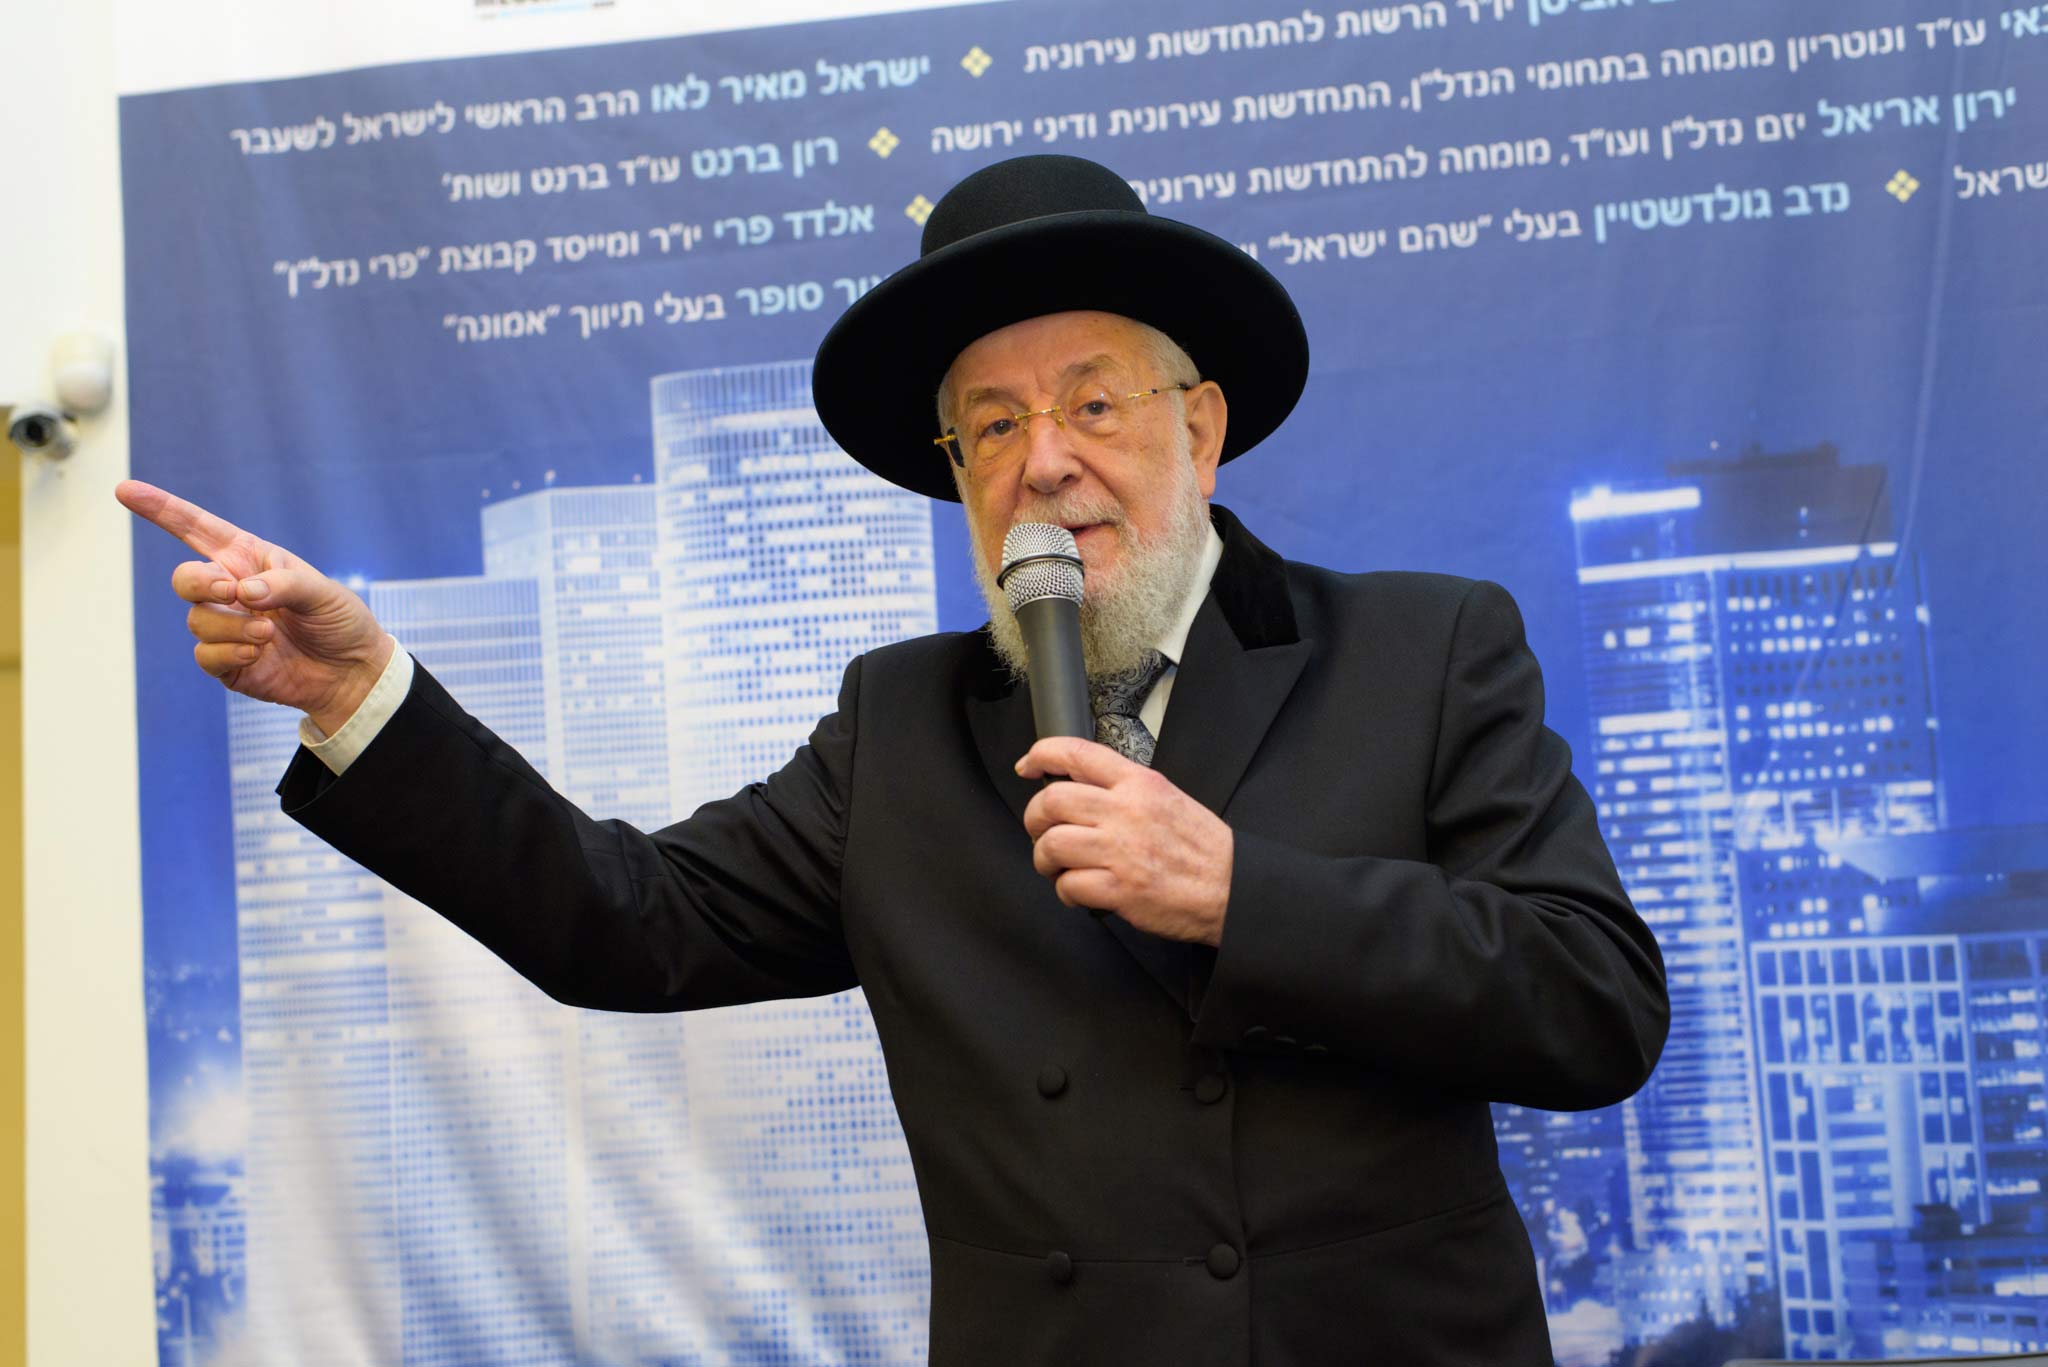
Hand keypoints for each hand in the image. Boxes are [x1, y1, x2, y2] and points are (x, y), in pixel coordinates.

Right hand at [115, 479, 391, 734]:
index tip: (125, 490)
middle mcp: (230, 591)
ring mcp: (226, 627)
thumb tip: (243, 592)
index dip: (161, 509)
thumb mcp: (323, 592)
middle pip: (185, 579)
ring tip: (269, 633)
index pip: (196, 530)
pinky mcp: (227, 661)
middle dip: (200, 583)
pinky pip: (205, 654)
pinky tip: (260, 652)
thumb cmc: (339, 621)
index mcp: (249, 560)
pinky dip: (230, 652)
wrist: (352, 671)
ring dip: (232, 625)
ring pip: (197, 620)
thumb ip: (285, 584)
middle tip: (234, 592)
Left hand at [1017, 736, 1232, 945]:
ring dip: (1045, 859)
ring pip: (1052, 844)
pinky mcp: (1120, 889)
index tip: (1027, 766)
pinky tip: (1079, 891)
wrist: (1233, 888)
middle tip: (1041, 832)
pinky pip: (1069, 885)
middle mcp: (1126, 811)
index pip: (1077, 753)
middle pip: (1051, 801)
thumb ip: (1124, 789)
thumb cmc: (1201, 848)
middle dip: (1034, 819)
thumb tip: (1079, 790)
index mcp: (1139, 783)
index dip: (1041, 755)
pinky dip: (1066, 892)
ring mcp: (1121, 851)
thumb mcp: (1167, 797)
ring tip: (1057, 867)